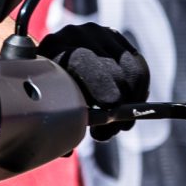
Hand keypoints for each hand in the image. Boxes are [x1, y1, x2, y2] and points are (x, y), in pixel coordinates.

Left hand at [37, 21, 150, 138]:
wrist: (47, 56)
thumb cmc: (45, 87)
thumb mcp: (45, 99)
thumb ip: (56, 121)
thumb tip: (67, 150)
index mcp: (54, 47)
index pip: (84, 61)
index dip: (101, 85)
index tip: (111, 107)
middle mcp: (78, 35)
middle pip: (112, 69)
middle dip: (119, 104)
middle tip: (113, 130)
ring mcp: (100, 34)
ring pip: (131, 70)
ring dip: (133, 101)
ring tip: (121, 123)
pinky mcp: (117, 39)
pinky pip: (139, 67)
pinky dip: (139, 90)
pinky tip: (130, 105)